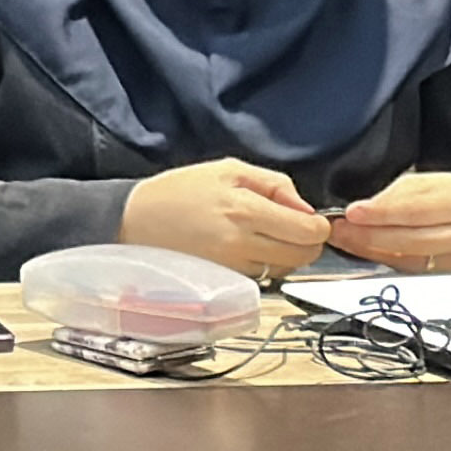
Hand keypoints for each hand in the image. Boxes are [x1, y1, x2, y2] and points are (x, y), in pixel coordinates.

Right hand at [118, 158, 331, 278]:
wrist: (133, 219)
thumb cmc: (180, 190)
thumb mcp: (227, 169)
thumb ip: (274, 184)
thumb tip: (307, 209)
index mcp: (245, 210)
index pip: (310, 231)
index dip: (317, 224)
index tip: (304, 216)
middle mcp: (243, 243)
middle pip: (304, 255)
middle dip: (307, 242)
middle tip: (289, 227)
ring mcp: (235, 266)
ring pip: (286, 268)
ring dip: (286, 254)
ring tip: (263, 236)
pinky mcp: (226, 280)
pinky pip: (264, 276)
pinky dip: (266, 264)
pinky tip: (247, 249)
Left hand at [331, 172, 450, 275]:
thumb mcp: (436, 183)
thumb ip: (401, 194)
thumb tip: (366, 208)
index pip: (416, 210)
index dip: (382, 213)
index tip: (352, 212)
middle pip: (410, 240)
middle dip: (368, 236)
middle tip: (338, 229)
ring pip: (408, 260)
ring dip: (369, 251)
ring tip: (344, 239)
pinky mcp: (450, 278)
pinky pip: (411, 271)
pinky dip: (384, 261)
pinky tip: (363, 251)